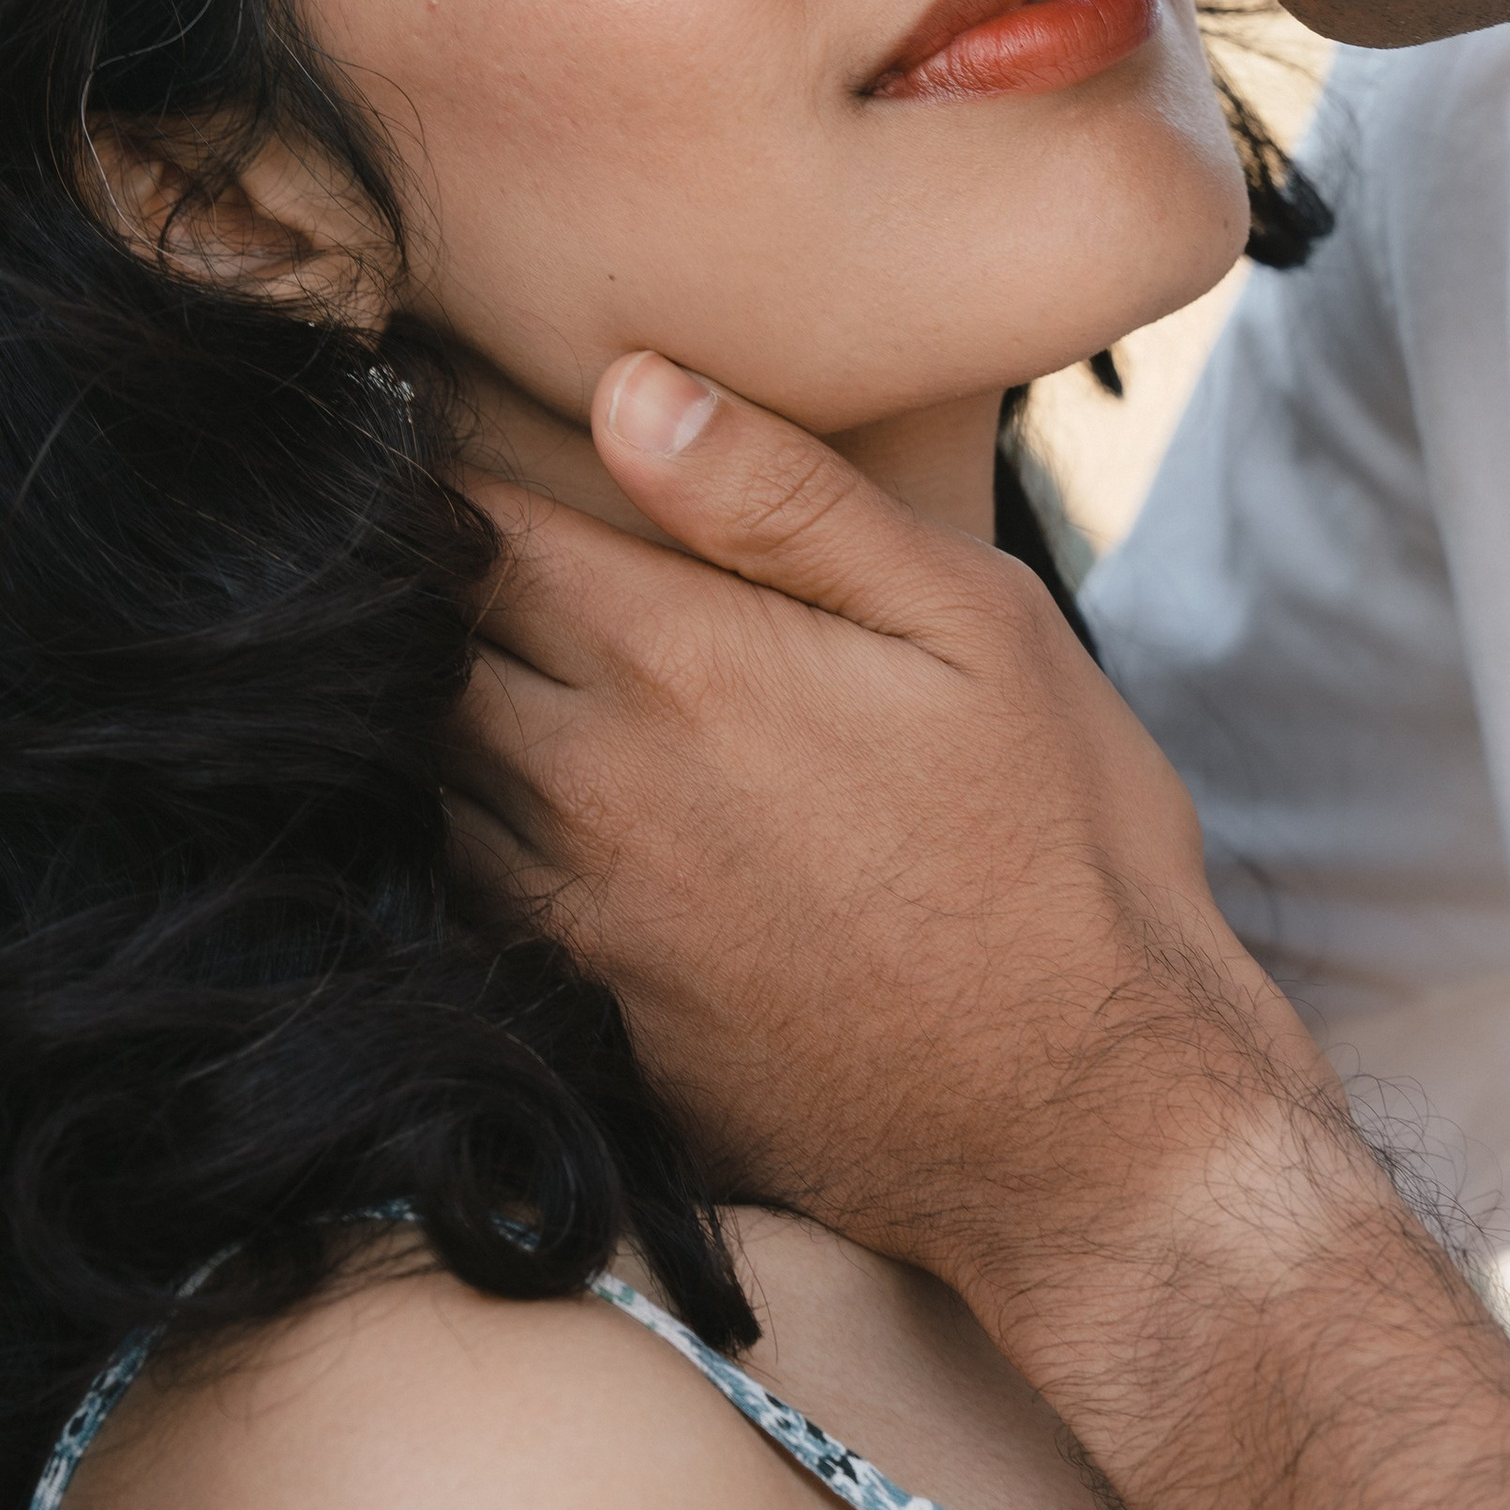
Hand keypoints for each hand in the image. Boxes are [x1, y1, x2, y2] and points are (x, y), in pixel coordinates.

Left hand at [450, 355, 1509, 1509]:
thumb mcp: (968, 620)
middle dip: (423, 581)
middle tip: (445, 532)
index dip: (444, 467)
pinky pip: (459, 900)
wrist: (1090, 1125)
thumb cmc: (1057, 842)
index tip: (441, 425)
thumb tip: (624, 384)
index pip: (477, 531)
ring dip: (429, 708)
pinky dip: (462, 832)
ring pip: (421, 776)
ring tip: (473, 650)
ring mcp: (573, 921)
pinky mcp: (585, 1024)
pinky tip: (522, 803)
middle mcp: (588, 791)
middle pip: (420, 650)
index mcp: (675, 664)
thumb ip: (785, 499)